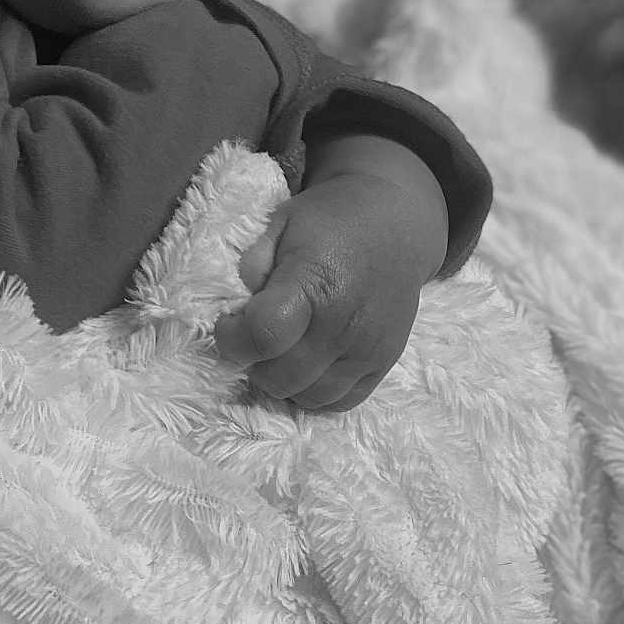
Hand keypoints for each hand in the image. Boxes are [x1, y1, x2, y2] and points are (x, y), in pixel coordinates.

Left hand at [213, 135, 447, 411]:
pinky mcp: (383, 363)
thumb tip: (240, 301)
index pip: (264, 335)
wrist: (396, 225)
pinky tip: (307, 363)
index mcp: (315, 281)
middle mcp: (344, 322)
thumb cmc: (331, 221)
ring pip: (308, 397)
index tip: (228, 323)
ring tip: (281, 350)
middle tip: (254, 337)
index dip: (232, 338)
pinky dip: (315, 391)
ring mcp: (368, 348)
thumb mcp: (282, 221)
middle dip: (253, 362)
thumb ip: (253, 260)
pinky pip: (340, 401)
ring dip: (283, 380)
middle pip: (280, 377)